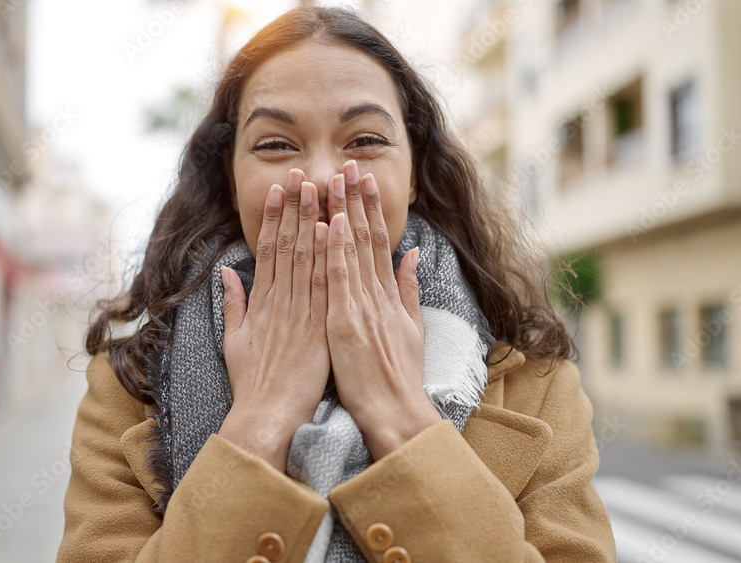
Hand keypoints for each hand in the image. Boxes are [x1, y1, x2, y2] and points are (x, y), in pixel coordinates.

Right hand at [219, 169, 330, 470]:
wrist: (265, 416)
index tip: (280, 190)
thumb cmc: (252, 383)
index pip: (269, 250)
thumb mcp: (235, 341)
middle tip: (301, 174)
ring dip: (313, 221)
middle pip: (288, 245)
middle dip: (295, 208)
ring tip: (319, 189)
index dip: (275, 217)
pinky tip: (331, 231)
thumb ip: (234, 305)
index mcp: (261, 303)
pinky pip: (324, 287)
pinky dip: (327, 258)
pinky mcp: (318, 329)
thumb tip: (227, 274)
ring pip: (307, 259)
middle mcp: (280, 302)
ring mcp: (300, 314)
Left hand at [324, 160, 441, 459]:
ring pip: (350, 251)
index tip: (363, 180)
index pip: (377, 242)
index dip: (369, 209)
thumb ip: (407, 290)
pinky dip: (334, 251)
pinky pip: (338, 280)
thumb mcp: (410, 328)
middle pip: (365, 238)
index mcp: (386, 295)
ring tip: (336, 179)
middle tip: (350, 164)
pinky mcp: (346, 323)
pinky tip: (328, 224)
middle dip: (356, 199)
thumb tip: (412, 255)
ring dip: (342, 213)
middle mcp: (375, 294)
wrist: (395, 411)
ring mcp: (361, 307)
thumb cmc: (397, 376)